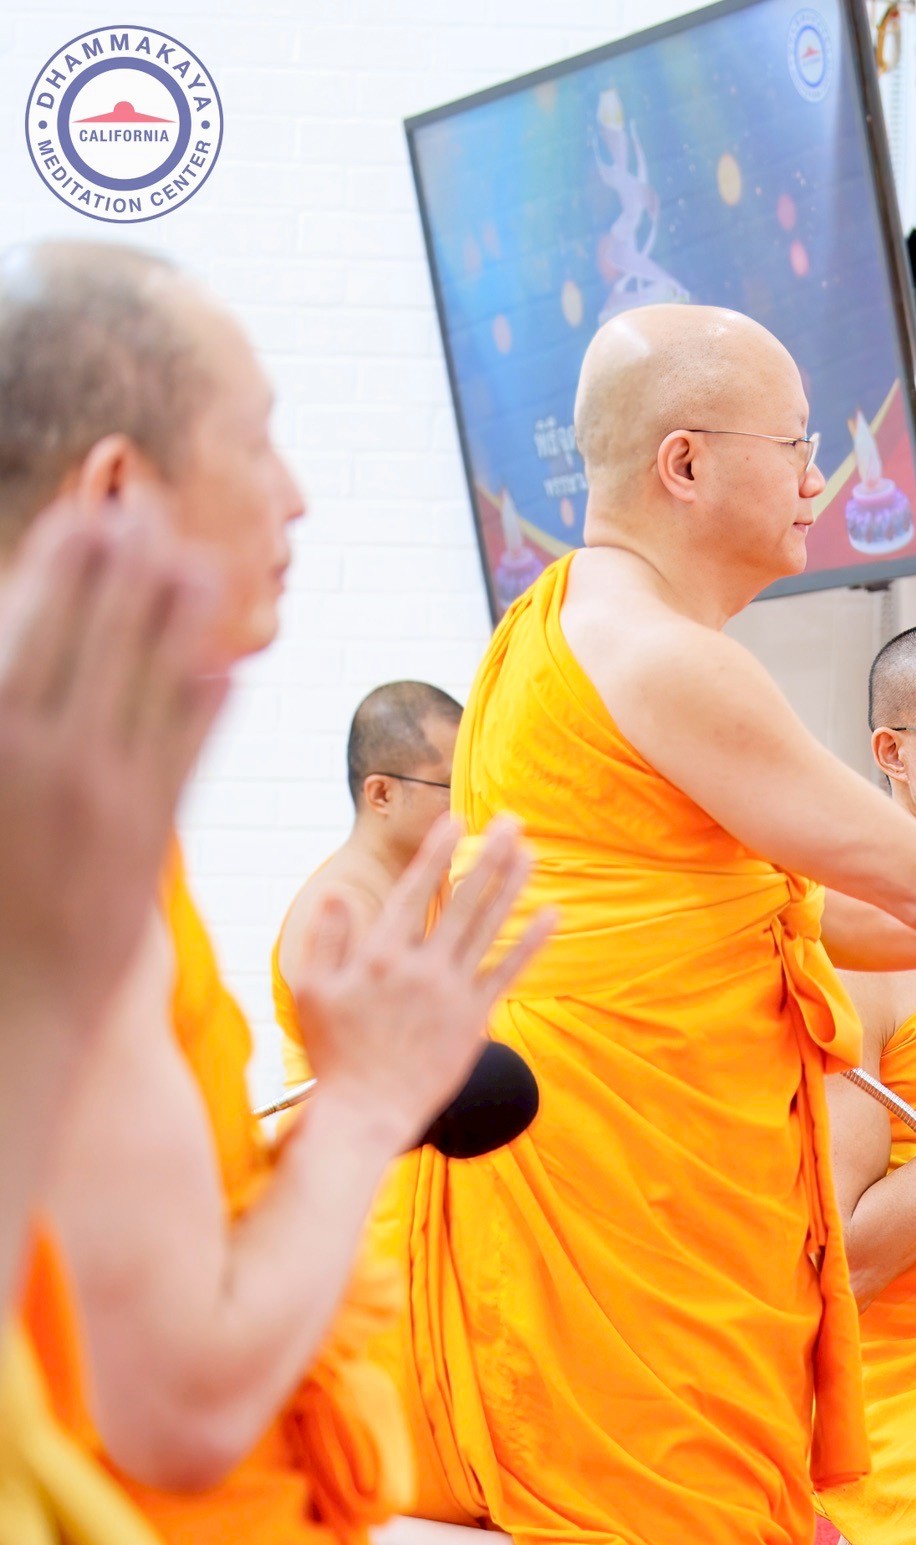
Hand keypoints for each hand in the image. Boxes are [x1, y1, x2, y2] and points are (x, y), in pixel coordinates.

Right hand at [0, 496, 227, 1022]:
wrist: (7, 1002)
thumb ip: (7, 711)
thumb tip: (13, 654)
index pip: (31, 630)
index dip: (63, 567)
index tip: (88, 512)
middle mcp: (44, 762)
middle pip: (94, 643)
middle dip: (122, 572)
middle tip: (147, 508)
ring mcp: (103, 799)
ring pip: (150, 686)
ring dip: (177, 619)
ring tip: (199, 561)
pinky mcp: (150, 837)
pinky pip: (186, 756)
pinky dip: (206, 706)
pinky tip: (229, 664)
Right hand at [293, 814, 557, 1151]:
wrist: (365, 1111)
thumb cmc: (333, 1051)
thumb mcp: (309, 991)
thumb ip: (325, 940)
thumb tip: (337, 894)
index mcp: (378, 954)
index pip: (414, 890)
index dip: (437, 851)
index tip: (456, 819)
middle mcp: (419, 967)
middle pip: (462, 899)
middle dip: (489, 855)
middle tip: (512, 820)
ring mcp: (450, 992)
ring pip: (488, 927)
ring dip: (512, 886)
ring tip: (530, 851)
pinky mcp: (474, 1018)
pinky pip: (508, 971)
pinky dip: (531, 942)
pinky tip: (551, 914)